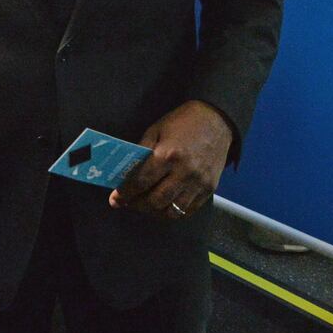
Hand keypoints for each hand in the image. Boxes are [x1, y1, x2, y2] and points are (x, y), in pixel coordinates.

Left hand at [110, 101, 232, 219]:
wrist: (217, 119)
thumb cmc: (183, 122)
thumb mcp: (156, 129)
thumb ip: (142, 151)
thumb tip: (126, 173)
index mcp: (168, 155)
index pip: (141, 182)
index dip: (126, 193)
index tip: (115, 199)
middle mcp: (184, 172)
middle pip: (155, 201)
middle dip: (137, 205)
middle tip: (128, 202)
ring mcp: (198, 183)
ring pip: (172, 211)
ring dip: (154, 212)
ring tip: (145, 205)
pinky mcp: (209, 189)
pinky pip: (188, 211)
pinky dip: (173, 212)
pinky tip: (164, 206)